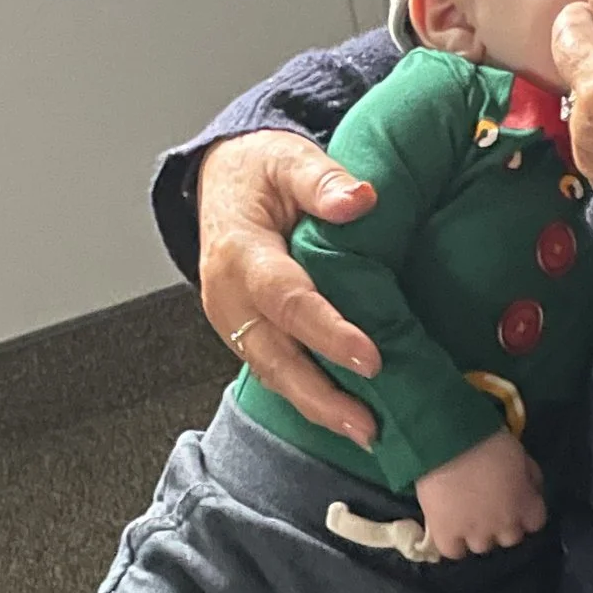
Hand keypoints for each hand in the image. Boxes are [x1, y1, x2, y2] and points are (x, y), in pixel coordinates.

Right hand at [197, 131, 381, 446]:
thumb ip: (322, 179)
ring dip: (318, 407)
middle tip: (368, 426)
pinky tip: (345, 417)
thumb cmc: (260, 171)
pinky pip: (277, 371)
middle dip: (321, 396)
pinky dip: (310, 397)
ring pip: (274, 374)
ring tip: (365, 434)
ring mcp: (233, 322)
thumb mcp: (288, 158)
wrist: (221, 182)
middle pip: (274, 356)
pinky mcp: (246, 335)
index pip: (287, 300)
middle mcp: (229, 296)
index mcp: (240, 252)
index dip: (328, 333)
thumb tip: (359, 199)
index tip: (371, 358)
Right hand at [414, 425, 547, 558]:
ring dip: (477, 533)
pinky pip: (452, 551)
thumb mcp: (521, 455)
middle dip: (502, 524)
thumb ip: (528, 477)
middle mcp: (505, 525)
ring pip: (482, 546)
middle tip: (489, 507)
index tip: (515, 502)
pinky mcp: (446, 536)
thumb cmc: (488, 441)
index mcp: (526, 505)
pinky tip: (448, 529)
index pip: (535, 522)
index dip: (524, 512)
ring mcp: (475, 534)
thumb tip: (529, 488)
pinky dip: (452, 543)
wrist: (448, 442)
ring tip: (466, 517)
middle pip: (510, 538)